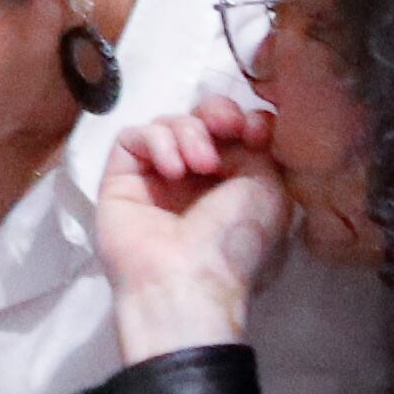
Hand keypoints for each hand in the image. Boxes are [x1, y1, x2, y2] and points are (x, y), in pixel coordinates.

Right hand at [95, 92, 292, 359]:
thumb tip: (239, 129)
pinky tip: (171, 171)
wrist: (187, 279)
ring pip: (168, 123)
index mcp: (235, 185)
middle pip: (201, 118)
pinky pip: (134, 137)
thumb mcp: (271, 192)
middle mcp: (196, 179)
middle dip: (216, 114)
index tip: (255, 130)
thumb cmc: (236, 242)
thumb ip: (259, 149)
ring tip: (198, 165)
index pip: (234, 131)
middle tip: (225, 128)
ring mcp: (157, 177)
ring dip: (188, 132)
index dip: (244, 119)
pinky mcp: (122, 177)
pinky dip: (157, 143)